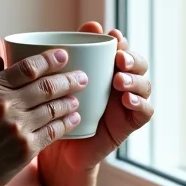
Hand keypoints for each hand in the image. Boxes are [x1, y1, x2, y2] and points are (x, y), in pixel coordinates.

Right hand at [0, 50, 89, 185]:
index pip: (26, 68)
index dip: (49, 59)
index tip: (63, 55)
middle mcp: (4, 105)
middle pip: (46, 86)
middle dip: (68, 79)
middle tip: (81, 76)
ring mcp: (16, 128)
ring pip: (53, 108)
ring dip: (69, 100)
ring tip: (78, 96)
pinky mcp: (25, 150)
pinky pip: (53, 132)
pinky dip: (66, 123)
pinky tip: (74, 119)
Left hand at [38, 23, 153, 184]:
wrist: (58, 149)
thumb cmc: (54, 110)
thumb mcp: (51, 84)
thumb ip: (54, 61)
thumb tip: (40, 42)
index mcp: (102, 67)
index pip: (119, 47)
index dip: (120, 40)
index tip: (112, 35)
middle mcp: (117, 82)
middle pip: (137, 63)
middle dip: (132, 57)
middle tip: (119, 59)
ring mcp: (125, 102)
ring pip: (144, 84)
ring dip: (135, 79)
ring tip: (119, 80)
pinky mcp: (127, 123)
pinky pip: (144, 112)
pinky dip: (140, 104)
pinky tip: (127, 100)